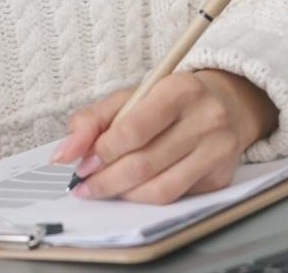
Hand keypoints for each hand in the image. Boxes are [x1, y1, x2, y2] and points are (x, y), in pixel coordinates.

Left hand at [50, 70, 277, 203]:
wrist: (224, 103)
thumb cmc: (168, 101)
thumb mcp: (130, 97)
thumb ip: (91, 120)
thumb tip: (63, 154)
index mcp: (180, 89)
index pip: (133, 130)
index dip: (102, 152)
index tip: (83, 164)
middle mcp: (207, 118)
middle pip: (144, 164)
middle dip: (106, 180)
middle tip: (85, 185)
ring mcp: (218, 150)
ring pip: (159, 189)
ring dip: (123, 194)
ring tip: (106, 188)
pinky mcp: (222, 176)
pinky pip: (175, 198)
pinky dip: (146, 198)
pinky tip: (134, 189)